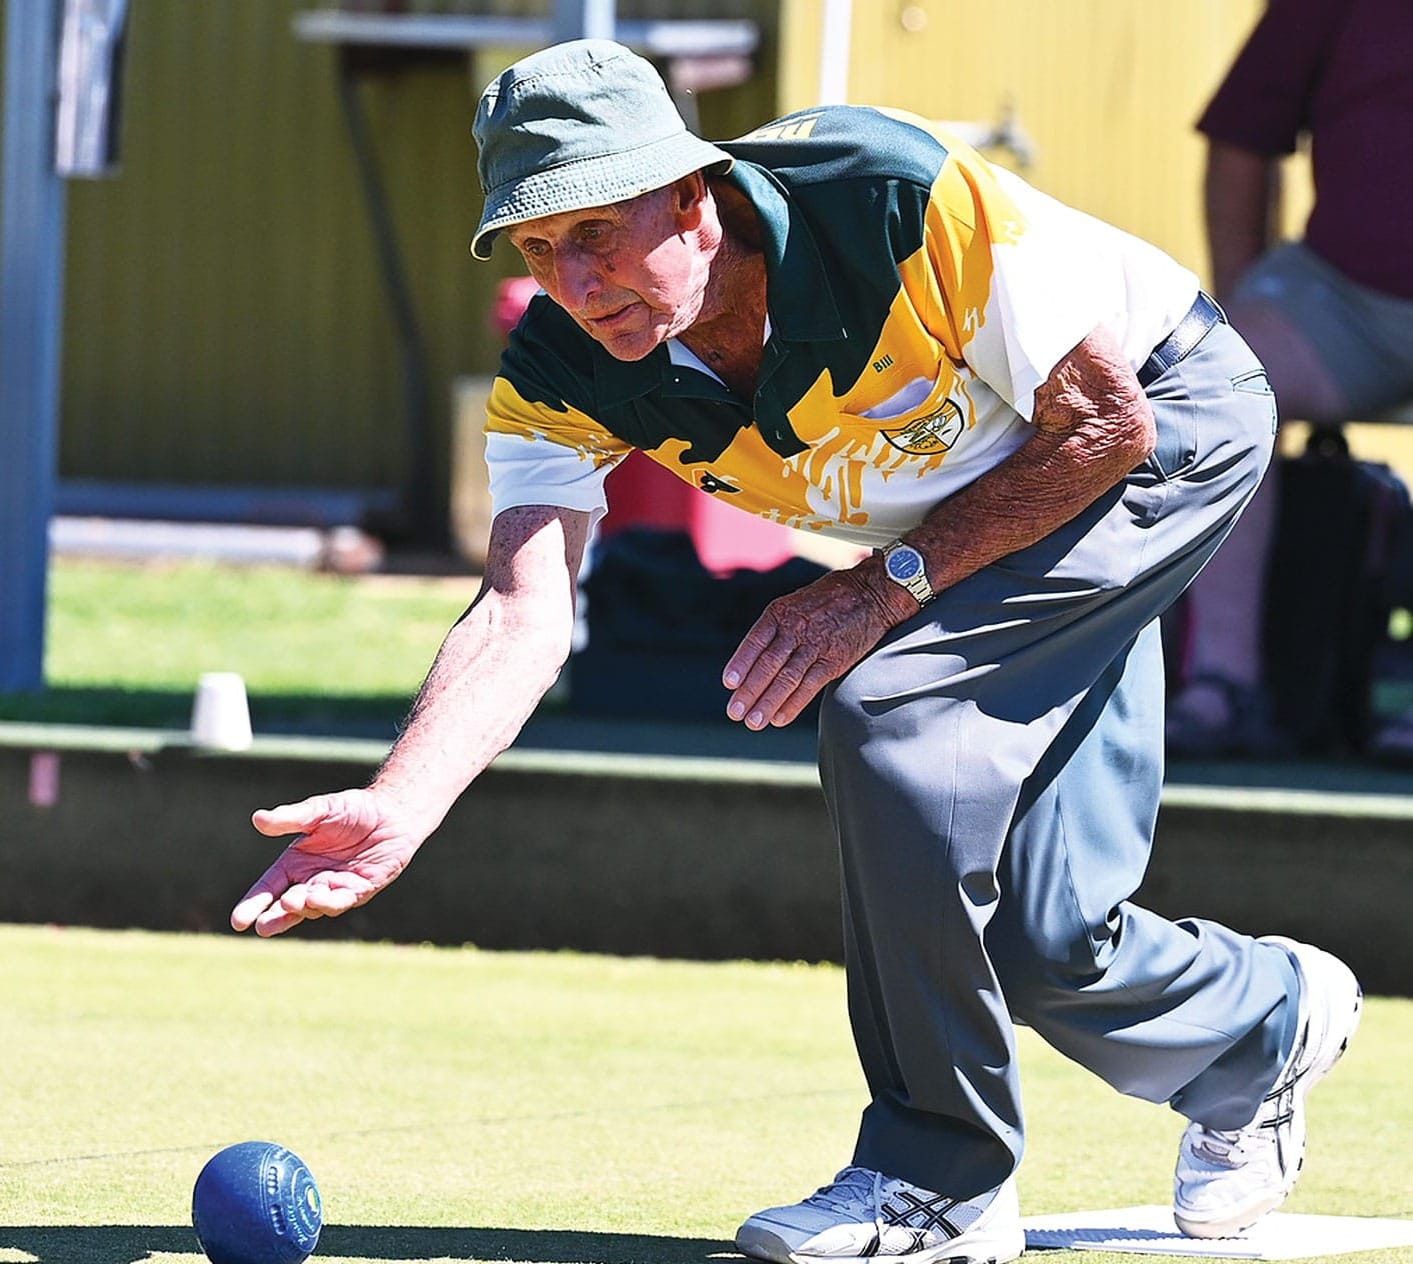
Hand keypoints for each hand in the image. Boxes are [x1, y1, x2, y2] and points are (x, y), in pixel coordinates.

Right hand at [230, 789, 423, 937]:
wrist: (392, 812)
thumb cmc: (352, 810)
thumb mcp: (319, 810)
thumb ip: (291, 818)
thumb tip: (258, 819)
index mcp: (295, 863)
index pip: (269, 887)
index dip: (254, 903)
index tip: (238, 922)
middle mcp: (312, 880)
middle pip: (288, 905)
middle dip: (276, 917)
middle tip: (263, 926)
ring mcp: (336, 888)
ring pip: (316, 906)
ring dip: (305, 907)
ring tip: (295, 901)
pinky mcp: (361, 890)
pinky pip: (344, 900)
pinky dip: (333, 901)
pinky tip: (322, 896)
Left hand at [722, 565, 908, 729]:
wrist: (872, 593)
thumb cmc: (830, 599)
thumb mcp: (797, 602)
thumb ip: (778, 627)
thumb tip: (757, 658)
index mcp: (781, 612)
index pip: (755, 641)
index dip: (741, 663)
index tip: (728, 684)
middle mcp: (796, 628)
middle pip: (767, 664)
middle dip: (749, 691)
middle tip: (734, 712)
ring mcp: (816, 645)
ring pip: (786, 678)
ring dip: (767, 702)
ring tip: (753, 722)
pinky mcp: (834, 660)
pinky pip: (810, 685)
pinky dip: (793, 704)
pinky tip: (779, 718)